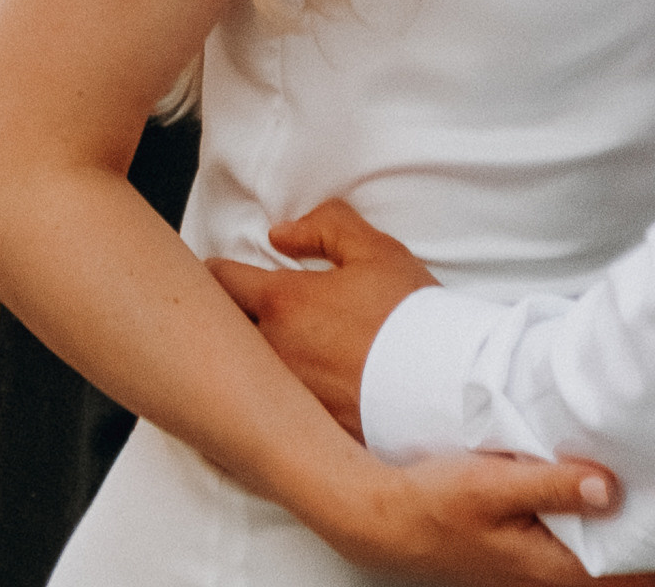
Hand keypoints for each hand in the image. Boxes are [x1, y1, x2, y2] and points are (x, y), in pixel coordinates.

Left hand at [211, 197, 440, 436]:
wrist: (438, 387)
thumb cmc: (407, 313)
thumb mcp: (374, 250)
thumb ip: (324, 226)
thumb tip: (280, 235)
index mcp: (282, 303)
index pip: (222, 281)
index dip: (217, 272)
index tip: (222, 272)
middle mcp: (272, 351)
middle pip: (224, 332)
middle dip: (225, 318)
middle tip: (239, 310)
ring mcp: (284, 396)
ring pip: (246, 372)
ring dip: (250, 358)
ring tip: (273, 349)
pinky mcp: (302, 429)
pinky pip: (272, 407)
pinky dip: (275, 395)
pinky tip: (293, 391)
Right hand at [362, 448, 624, 586]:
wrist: (387, 518)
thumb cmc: (434, 505)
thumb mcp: (496, 485)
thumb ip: (554, 486)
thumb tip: (609, 487)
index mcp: (547, 566)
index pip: (626, 578)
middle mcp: (544, 572)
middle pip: (615, 567)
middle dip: (643, 531)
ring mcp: (533, 562)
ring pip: (593, 552)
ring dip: (617, 522)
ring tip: (637, 478)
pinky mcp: (522, 546)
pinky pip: (569, 539)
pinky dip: (588, 515)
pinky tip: (592, 482)